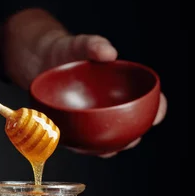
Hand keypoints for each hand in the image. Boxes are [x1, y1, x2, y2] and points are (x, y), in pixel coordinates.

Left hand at [44, 33, 166, 156]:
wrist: (38, 59)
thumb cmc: (65, 51)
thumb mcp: (80, 44)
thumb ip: (94, 45)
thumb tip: (109, 53)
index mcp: (119, 86)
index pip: (146, 99)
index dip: (156, 108)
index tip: (157, 116)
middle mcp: (108, 104)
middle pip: (129, 124)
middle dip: (133, 136)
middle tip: (129, 140)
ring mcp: (90, 116)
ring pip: (106, 137)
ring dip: (110, 147)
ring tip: (108, 150)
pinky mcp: (72, 125)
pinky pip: (81, 140)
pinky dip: (83, 146)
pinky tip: (82, 149)